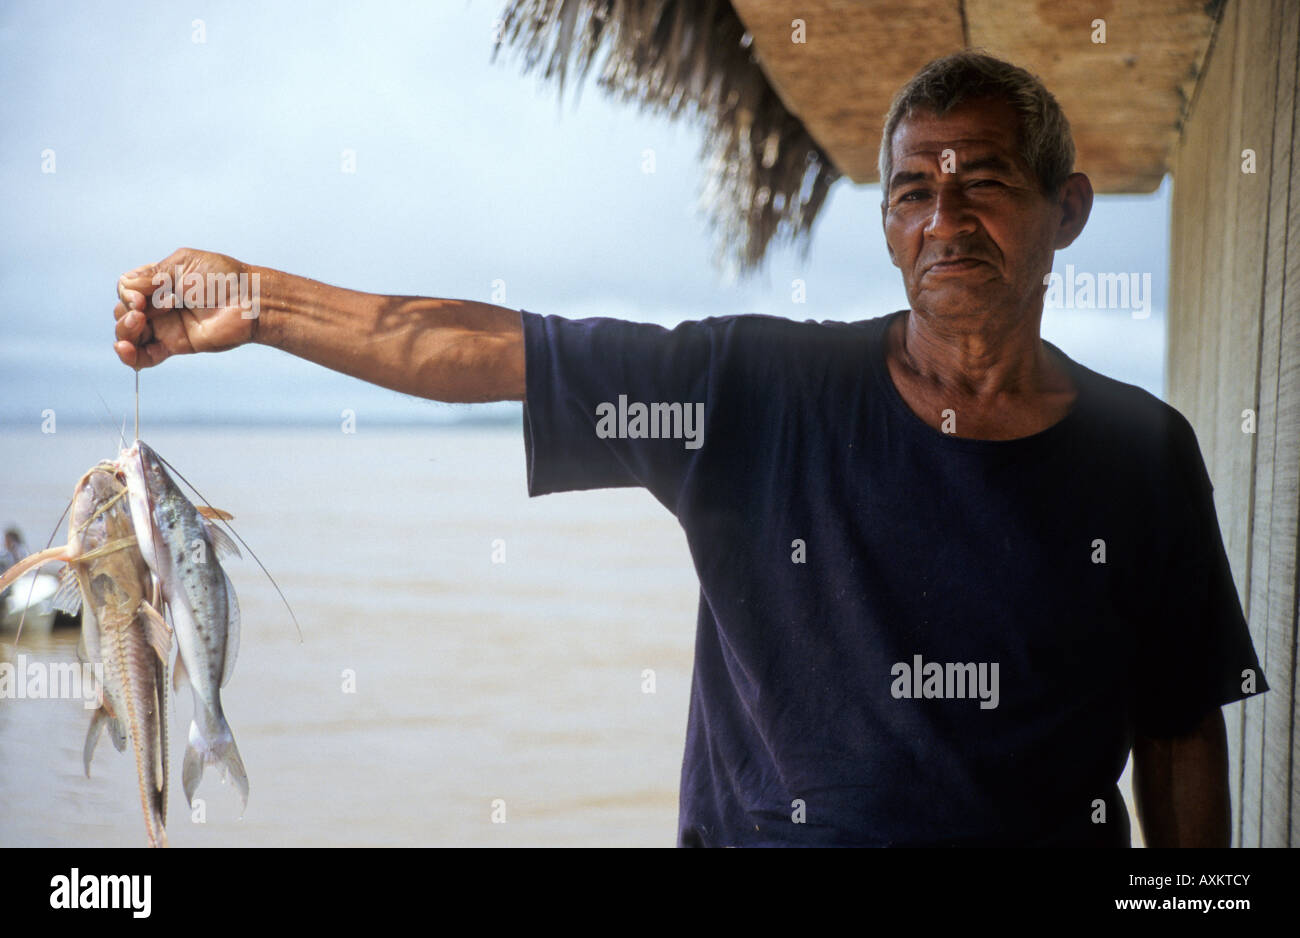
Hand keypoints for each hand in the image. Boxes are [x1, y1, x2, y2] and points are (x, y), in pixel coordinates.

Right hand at [113, 247, 259, 367]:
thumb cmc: (222, 277)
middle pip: (123, 312)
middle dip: (126, 312)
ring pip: (129, 335)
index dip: (127, 293)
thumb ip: (152, 275)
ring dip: (124, 332)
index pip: (126, 288)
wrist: (249, 301)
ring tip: (138, 323)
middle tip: (143, 310)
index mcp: (158, 281)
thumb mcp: (183, 264)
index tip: (142, 297)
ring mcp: (166, 326)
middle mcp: (158, 304)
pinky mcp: (175, 345)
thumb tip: (126, 288)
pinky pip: (146, 356)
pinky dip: (131, 356)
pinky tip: (125, 350)